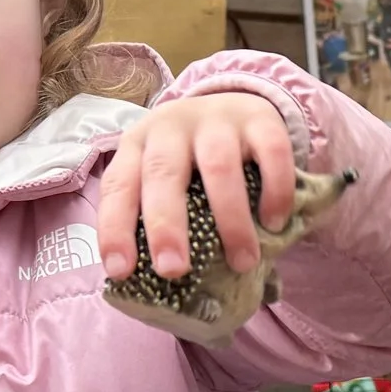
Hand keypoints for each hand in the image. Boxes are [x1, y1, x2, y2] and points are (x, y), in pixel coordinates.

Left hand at [99, 92, 295, 281]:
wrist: (234, 102)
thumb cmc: (191, 161)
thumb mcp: (166, 179)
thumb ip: (160, 218)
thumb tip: (165, 289)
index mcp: (137, 146)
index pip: (118, 186)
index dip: (115, 228)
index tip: (122, 271)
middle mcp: (172, 127)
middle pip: (163, 173)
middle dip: (166, 225)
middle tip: (173, 270)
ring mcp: (217, 120)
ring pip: (218, 166)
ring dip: (230, 220)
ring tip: (243, 262)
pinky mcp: (260, 119)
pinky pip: (270, 153)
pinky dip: (274, 191)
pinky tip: (274, 223)